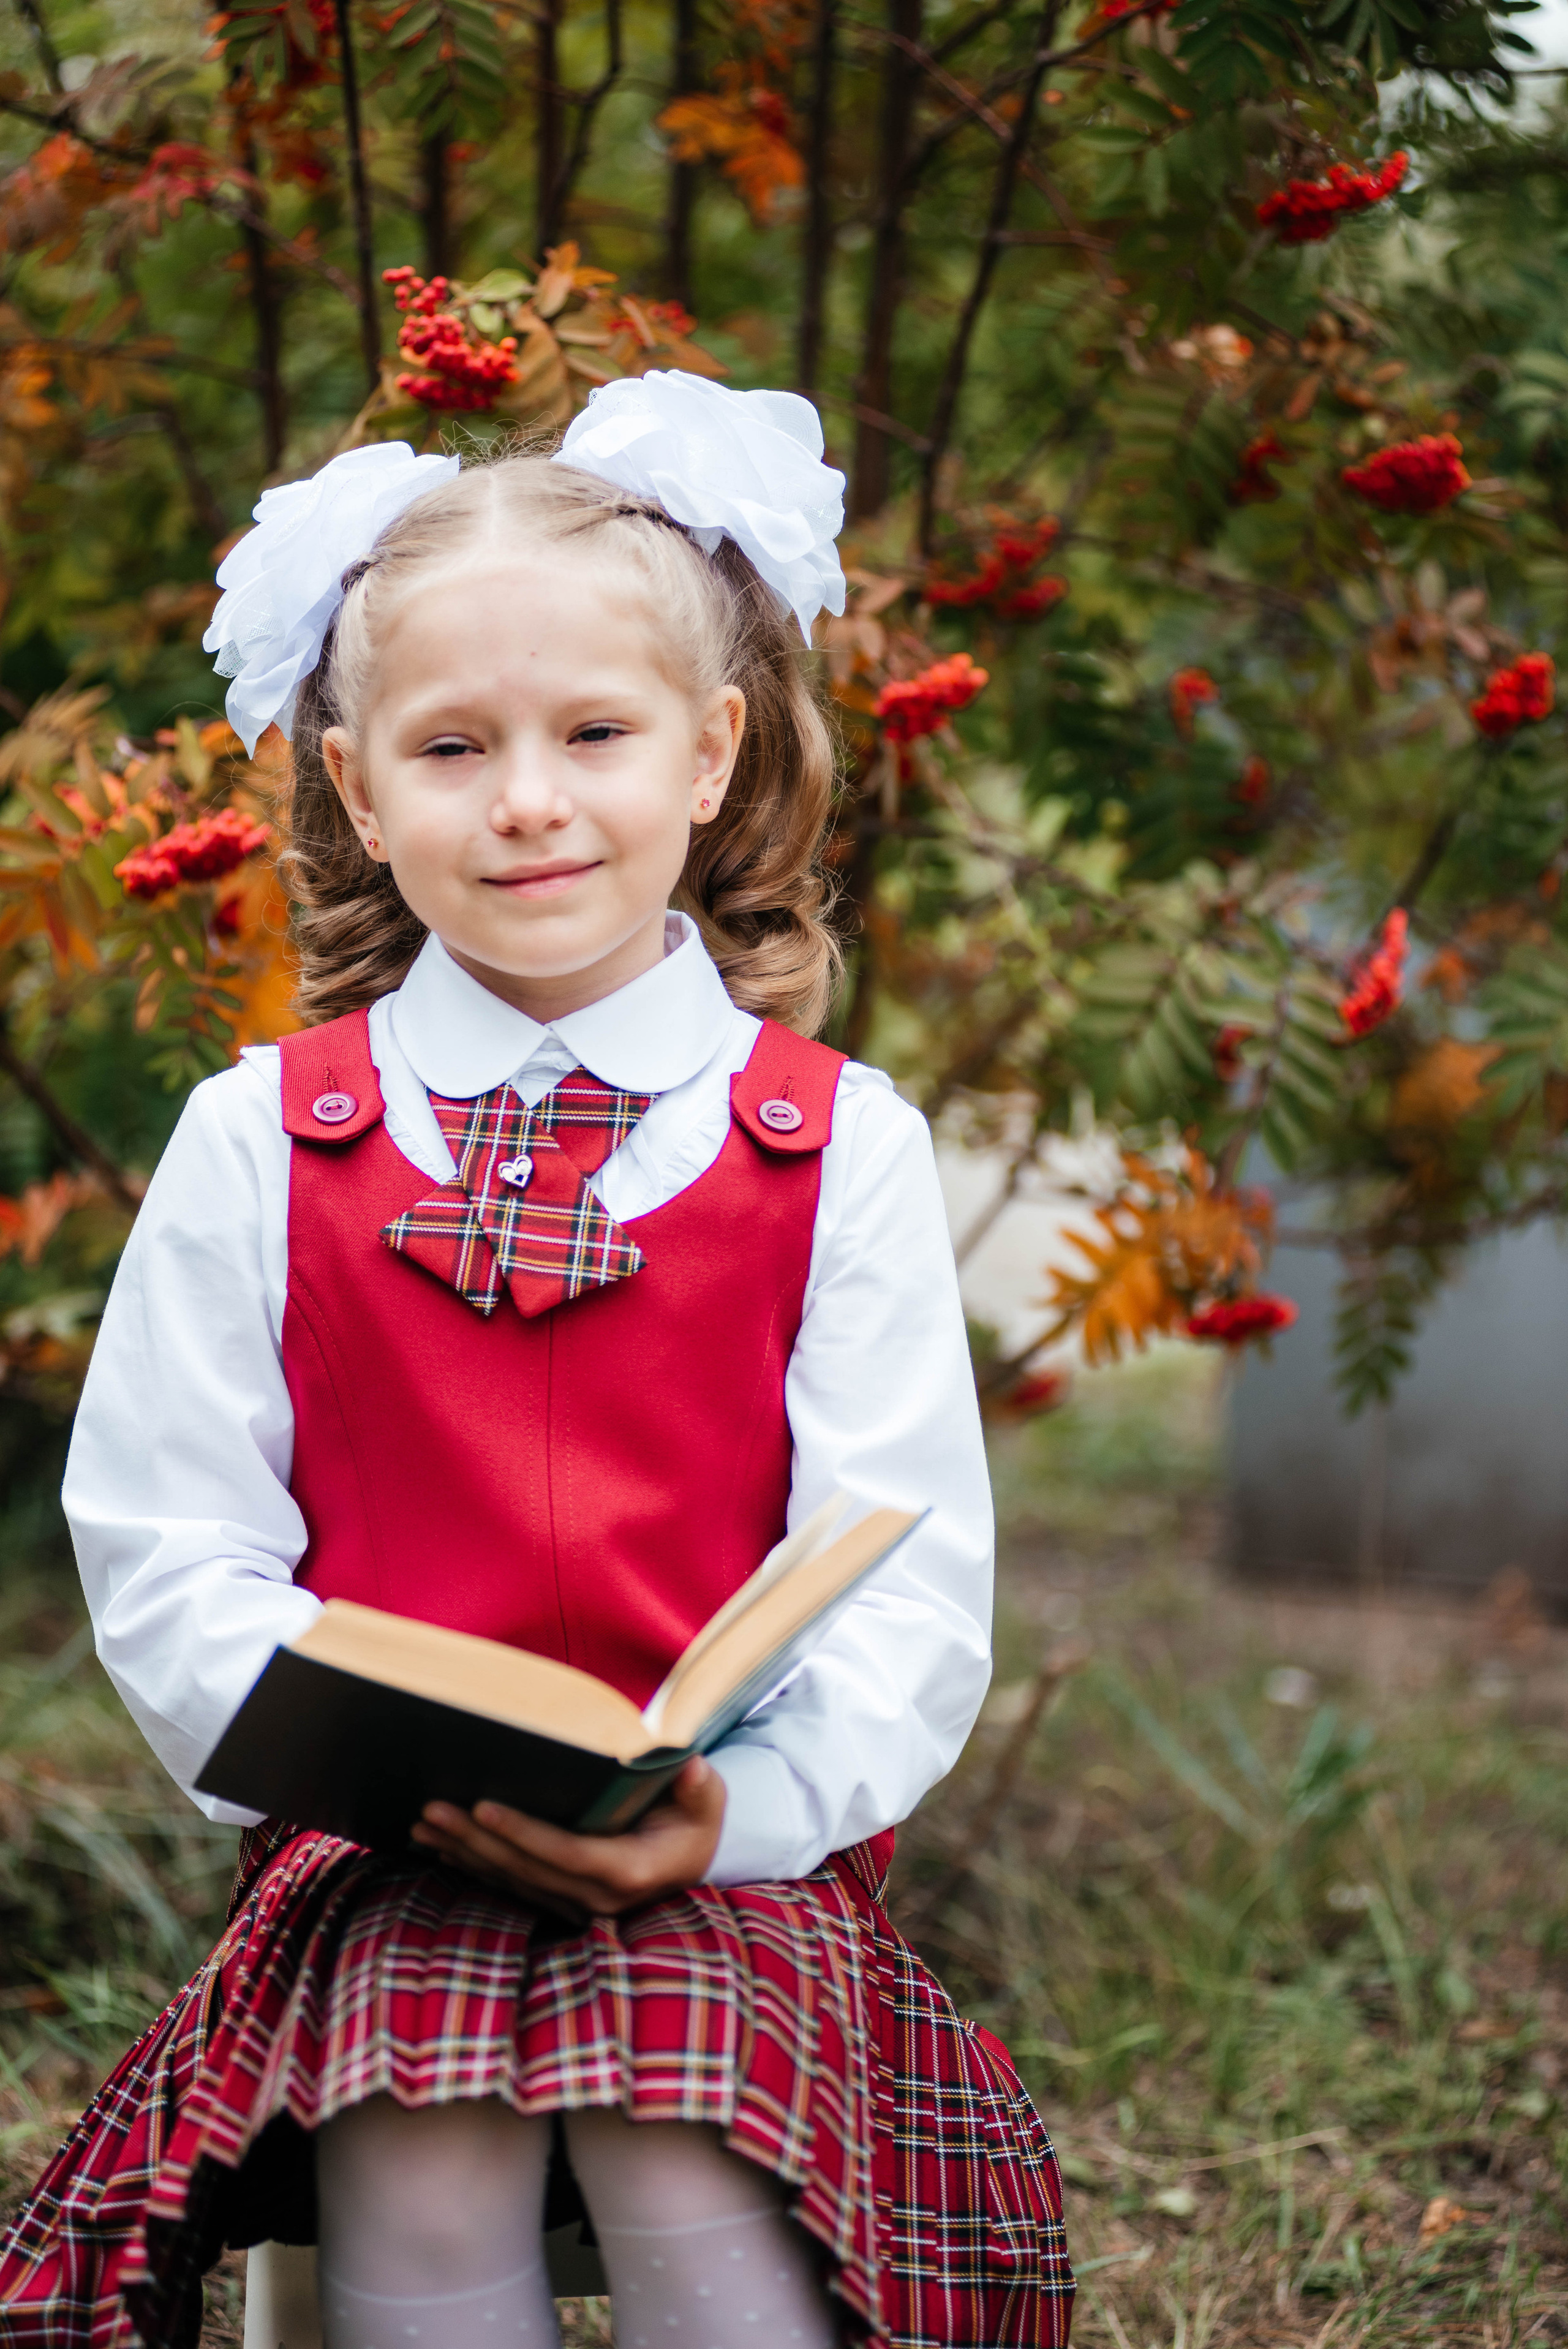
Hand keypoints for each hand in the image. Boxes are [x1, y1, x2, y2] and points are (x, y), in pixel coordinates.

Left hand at [410, 1756, 726, 1918]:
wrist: (695, 1858)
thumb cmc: (695, 1818)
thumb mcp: (707, 1799)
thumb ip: (699, 1787)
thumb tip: (690, 1766)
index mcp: (629, 1870)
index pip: (566, 1852)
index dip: (523, 1833)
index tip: (483, 1808)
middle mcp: (597, 1897)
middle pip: (525, 1868)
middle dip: (475, 1839)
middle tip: (432, 1808)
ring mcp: (576, 1904)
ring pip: (511, 1879)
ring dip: (464, 1853)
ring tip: (424, 1824)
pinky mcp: (560, 1900)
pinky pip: (512, 1884)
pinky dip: (475, 1865)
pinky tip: (441, 1847)